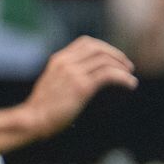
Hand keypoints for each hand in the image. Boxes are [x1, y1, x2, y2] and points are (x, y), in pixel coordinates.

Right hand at [21, 36, 137, 140]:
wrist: (32, 120)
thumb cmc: (41, 110)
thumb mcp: (51, 87)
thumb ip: (64, 80)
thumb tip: (80, 85)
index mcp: (58, 59)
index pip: (85, 43)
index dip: (104, 48)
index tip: (114, 58)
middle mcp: (66, 62)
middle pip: (98, 48)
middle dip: (116, 54)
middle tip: (127, 66)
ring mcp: (73, 73)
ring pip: (105, 60)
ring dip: (122, 67)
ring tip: (131, 77)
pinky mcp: (81, 87)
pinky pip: (108, 75)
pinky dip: (123, 78)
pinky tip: (130, 84)